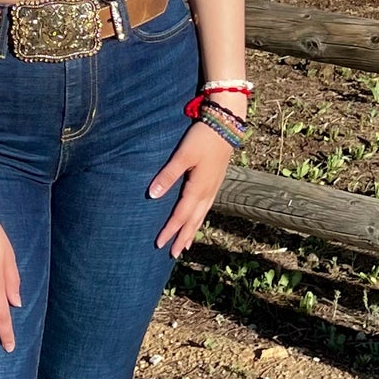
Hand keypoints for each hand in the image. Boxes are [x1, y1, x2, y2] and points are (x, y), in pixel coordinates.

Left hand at [149, 121, 235, 256]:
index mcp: (198, 187)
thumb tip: (153, 194)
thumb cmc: (202, 138)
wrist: (226, 124)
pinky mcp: (216, 181)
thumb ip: (168, 174)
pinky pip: (207, 207)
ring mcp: (213, 187)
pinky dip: (200, 218)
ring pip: (201, 216)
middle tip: (173, 254)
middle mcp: (207, 192)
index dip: (170, 230)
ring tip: (186, 245)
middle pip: (193, 221)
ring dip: (192, 231)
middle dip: (182, 237)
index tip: (159, 243)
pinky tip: (197, 220)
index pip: (180, 215)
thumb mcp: (183, 155)